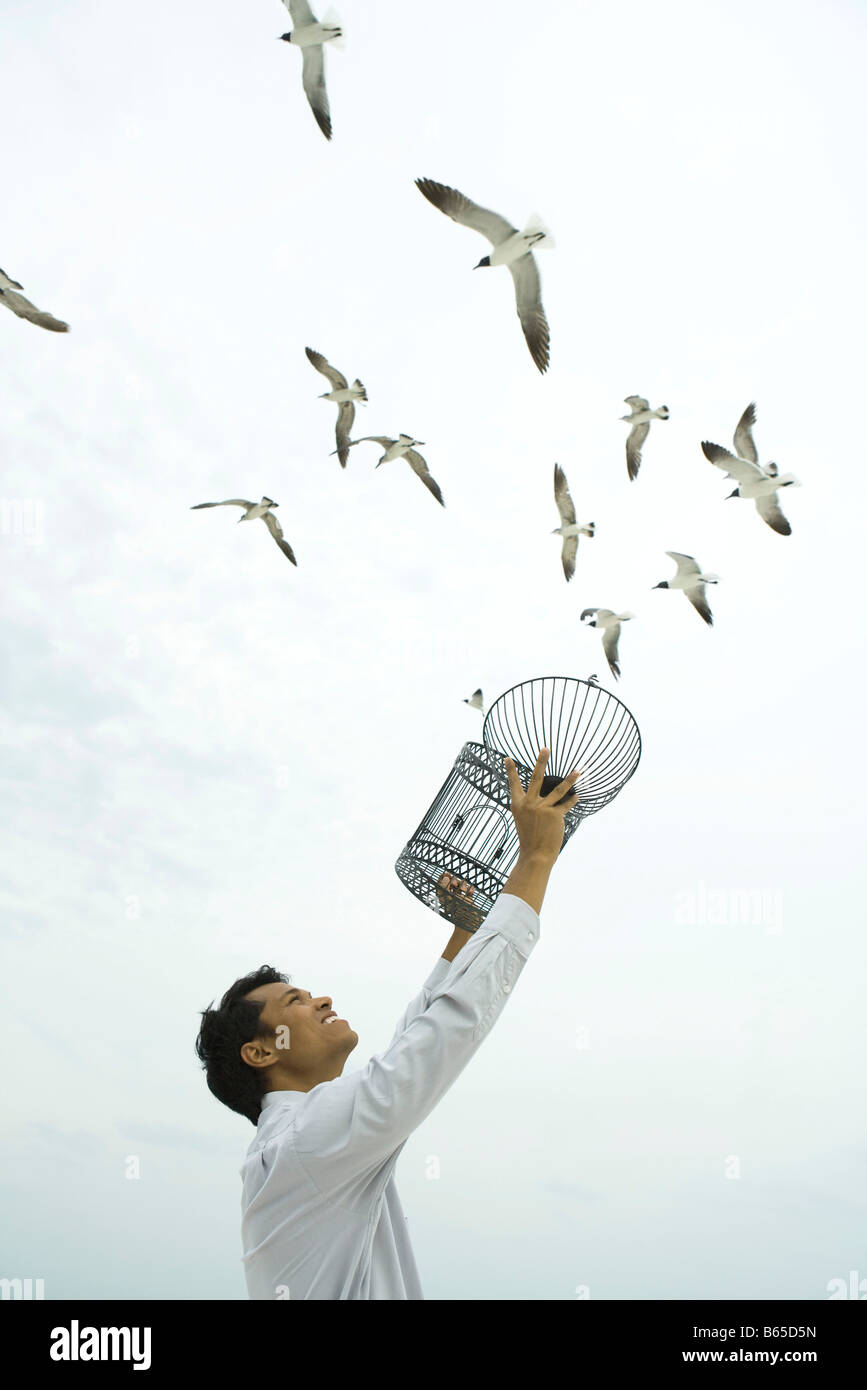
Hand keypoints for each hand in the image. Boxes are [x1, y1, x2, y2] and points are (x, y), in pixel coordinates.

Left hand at [435, 872, 483, 932]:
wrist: (470, 925)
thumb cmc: (458, 914)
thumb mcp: (450, 900)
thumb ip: (445, 888)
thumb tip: (446, 877)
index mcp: (443, 897)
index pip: (440, 883)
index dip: (443, 877)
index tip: (448, 875)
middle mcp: (450, 896)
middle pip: (451, 881)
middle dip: (454, 880)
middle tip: (454, 885)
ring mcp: (460, 898)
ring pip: (461, 884)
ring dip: (463, 884)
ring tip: (464, 890)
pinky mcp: (468, 899)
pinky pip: (469, 890)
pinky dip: (470, 889)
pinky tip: (471, 892)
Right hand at [504, 748, 580, 862]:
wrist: (535, 854)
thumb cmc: (530, 838)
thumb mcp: (523, 819)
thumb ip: (530, 806)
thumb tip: (543, 795)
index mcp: (518, 805)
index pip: (513, 784)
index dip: (511, 771)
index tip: (508, 758)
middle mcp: (529, 804)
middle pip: (536, 778)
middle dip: (541, 761)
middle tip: (545, 748)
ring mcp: (542, 808)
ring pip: (559, 789)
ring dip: (570, 779)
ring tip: (578, 771)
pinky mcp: (555, 815)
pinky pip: (566, 804)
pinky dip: (572, 800)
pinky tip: (577, 796)